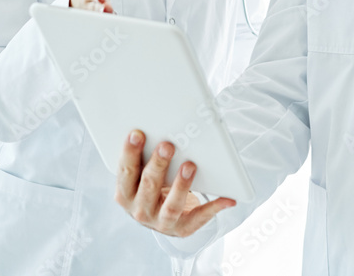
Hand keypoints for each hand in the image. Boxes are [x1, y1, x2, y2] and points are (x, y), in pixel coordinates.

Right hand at [115, 130, 234, 236]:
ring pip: (171, 205)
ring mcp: (161, 222)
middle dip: (158, 164)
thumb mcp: (142, 172)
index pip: (125, 172)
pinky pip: (199, 218)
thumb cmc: (152, 186)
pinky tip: (228, 197)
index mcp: (125, 193)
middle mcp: (140, 210)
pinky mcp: (182, 229)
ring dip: (181, 185)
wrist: (161, 216)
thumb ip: (146, 155)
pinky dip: (214, 207)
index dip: (129, 153)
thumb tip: (158, 124)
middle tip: (167, 145)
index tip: (137, 133)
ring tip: (190, 166)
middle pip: (148, 186)